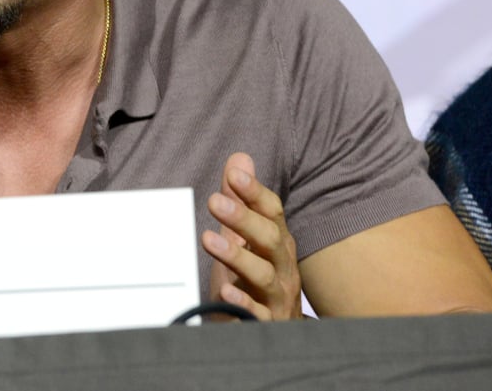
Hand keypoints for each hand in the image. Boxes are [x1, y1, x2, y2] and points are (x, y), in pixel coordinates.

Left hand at [201, 152, 301, 320]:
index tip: (234, 174)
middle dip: (243, 219)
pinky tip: (225, 289)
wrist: (275, 331)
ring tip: (209, 240)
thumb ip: (241, 201)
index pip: (272, 212)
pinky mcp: (267, 323)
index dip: (255, 192)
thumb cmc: (256, 279)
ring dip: (237, 257)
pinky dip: (242, 301)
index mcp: (278, 243)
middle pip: (269, 239)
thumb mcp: (245, 238)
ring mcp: (276, 296)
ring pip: (263, 275)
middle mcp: (282, 267)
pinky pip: (257, 314)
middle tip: (213, 201)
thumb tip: (239, 159)